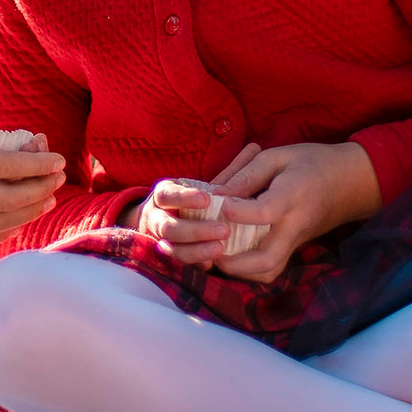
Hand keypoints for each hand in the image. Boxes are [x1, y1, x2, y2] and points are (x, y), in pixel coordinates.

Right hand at [119, 143, 263, 267]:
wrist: (168, 221)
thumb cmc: (195, 199)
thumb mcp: (208, 184)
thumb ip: (229, 171)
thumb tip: (255, 147)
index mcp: (164, 194)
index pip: (167, 195)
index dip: (185, 198)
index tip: (208, 199)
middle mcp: (156, 217)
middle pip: (168, 227)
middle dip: (195, 230)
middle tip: (224, 230)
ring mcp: (159, 239)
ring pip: (170, 248)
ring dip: (195, 250)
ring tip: (220, 249)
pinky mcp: (168, 257)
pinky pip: (177, 264)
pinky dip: (194, 263)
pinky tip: (212, 263)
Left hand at [208, 141, 380, 283]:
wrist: (351, 182)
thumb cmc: (313, 162)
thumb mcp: (280, 155)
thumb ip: (248, 174)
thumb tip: (218, 194)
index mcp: (293, 195)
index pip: (265, 212)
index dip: (238, 211)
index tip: (220, 202)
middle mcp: (295, 225)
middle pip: (267, 259)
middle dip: (234, 262)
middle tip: (210, 248)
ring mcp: (297, 241)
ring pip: (269, 271)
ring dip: (240, 270)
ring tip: (216, 254)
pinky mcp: (295, 247)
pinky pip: (273, 267)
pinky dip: (249, 269)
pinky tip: (232, 253)